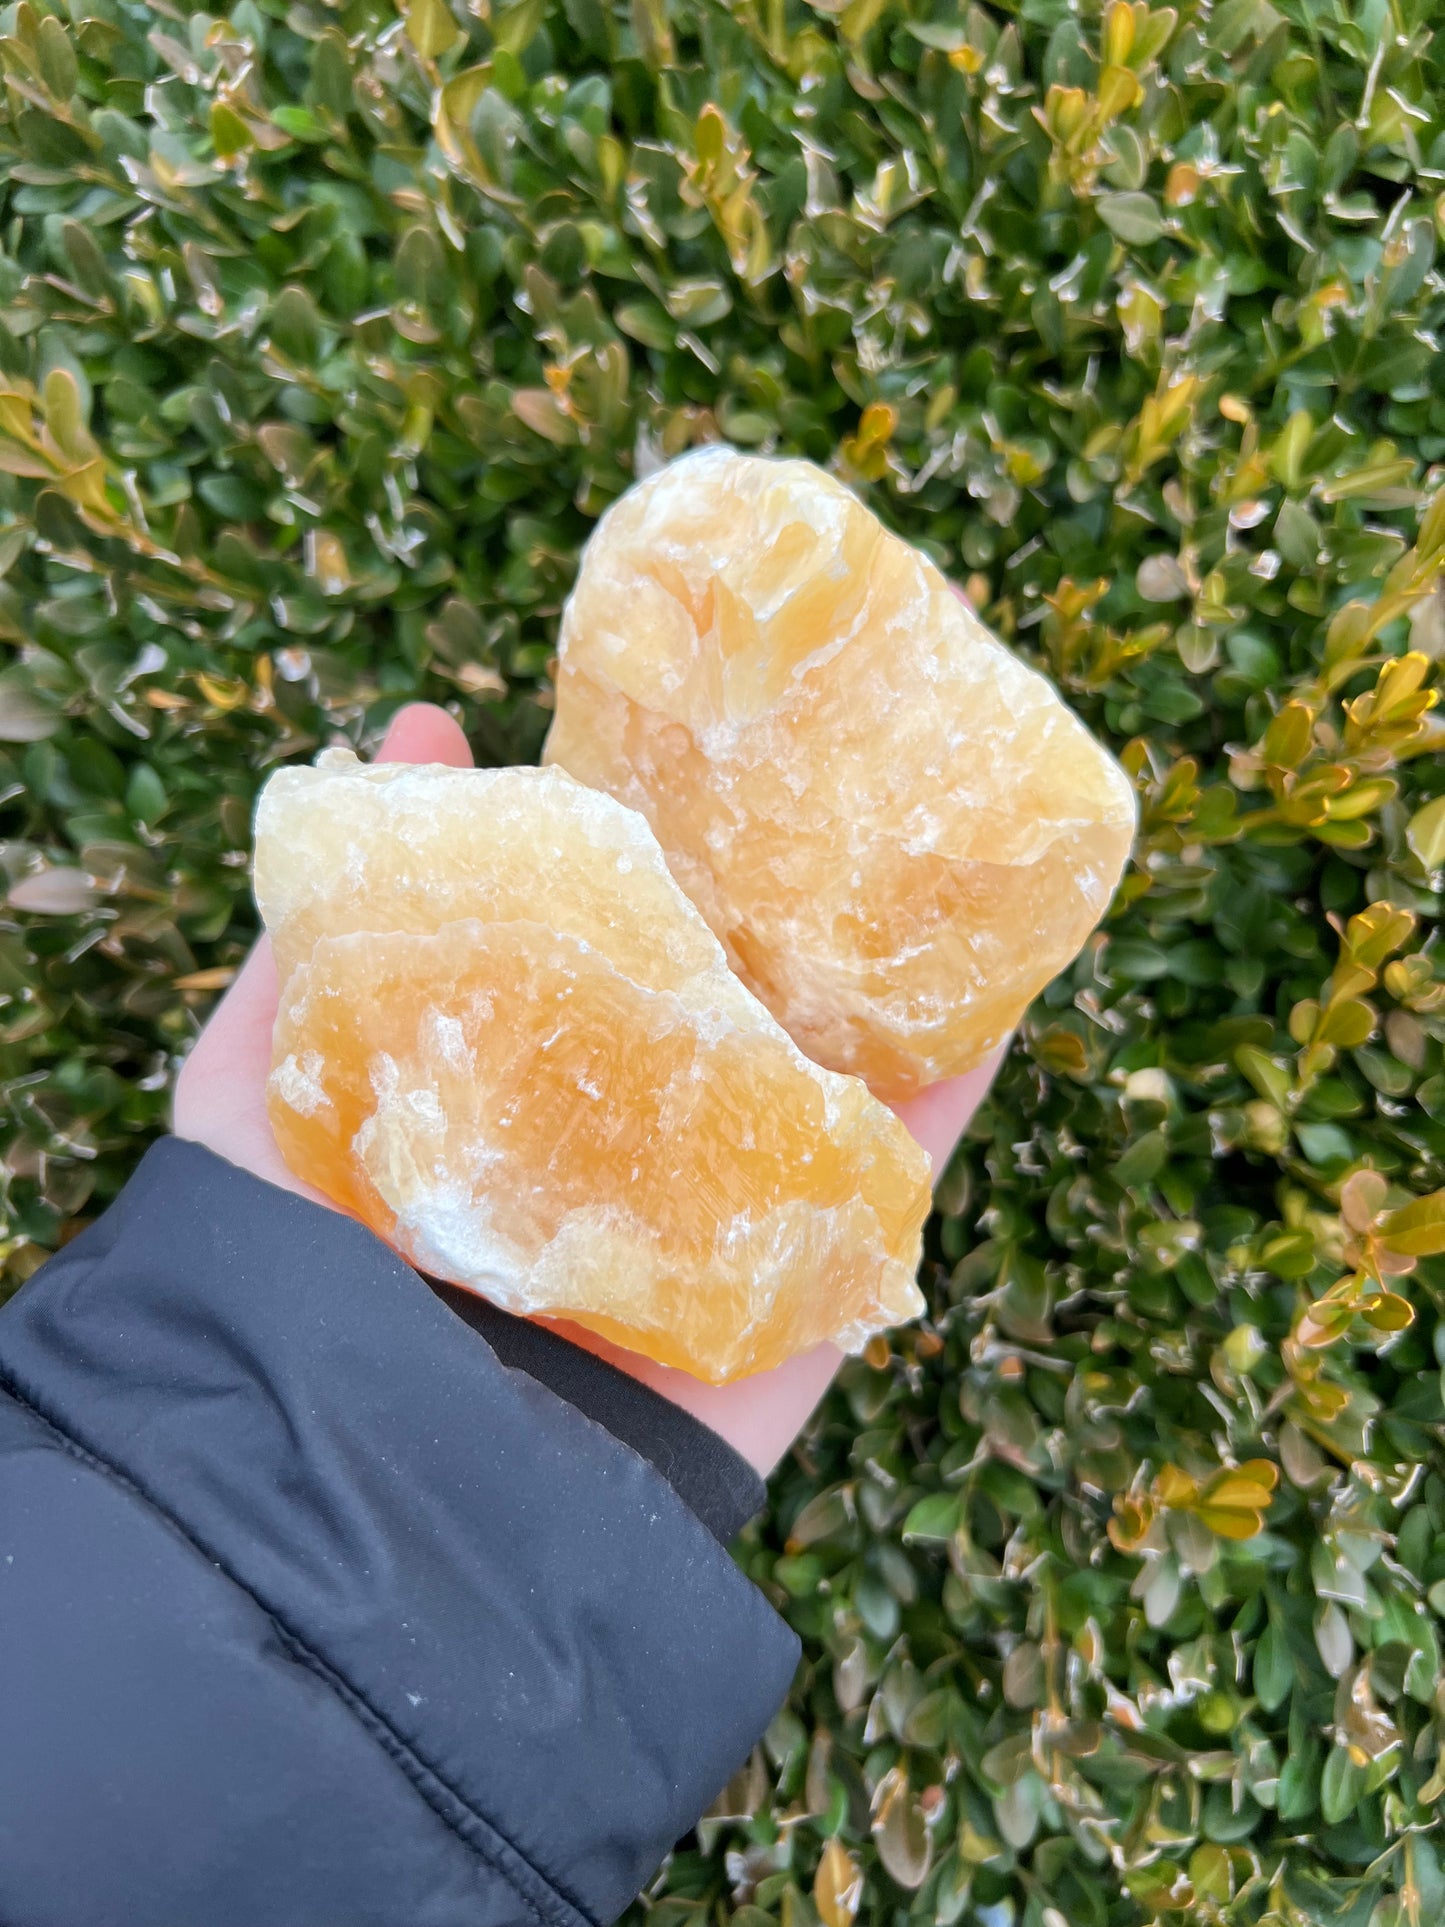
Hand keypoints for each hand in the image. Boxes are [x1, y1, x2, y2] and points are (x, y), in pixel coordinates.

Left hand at [173, 702, 1004, 1476]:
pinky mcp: (786, 1304)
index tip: (700, 725)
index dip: (653, 831)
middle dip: (786, 890)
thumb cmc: (286, 1277)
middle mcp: (613, 1143)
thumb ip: (323, 922)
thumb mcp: (260, 1077)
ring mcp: (707, 1220)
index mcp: (506, 1083)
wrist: (356, 1500)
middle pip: (725, 997)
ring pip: (822, 1079)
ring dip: (885, 978)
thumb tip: (420, 725)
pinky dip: (947, 1099)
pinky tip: (997, 994)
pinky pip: (885, 1195)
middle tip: (847, 756)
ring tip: (944, 849)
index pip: (598, 932)